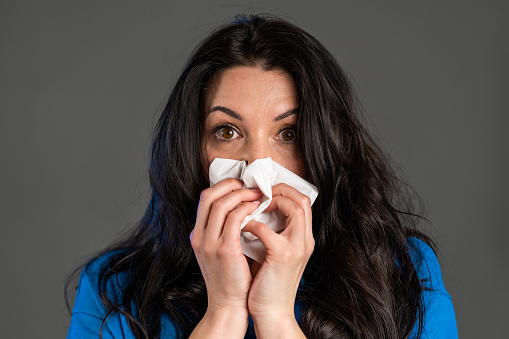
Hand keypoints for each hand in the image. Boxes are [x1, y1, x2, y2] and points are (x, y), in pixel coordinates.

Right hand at [189, 178, 262, 337]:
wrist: (228, 306)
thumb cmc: (231, 279)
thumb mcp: (220, 251)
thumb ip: (225, 231)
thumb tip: (243, 208)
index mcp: (198, 235)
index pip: (205, 198)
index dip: (223, 186)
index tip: (241, 185)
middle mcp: (199, 236)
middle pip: (210, 195)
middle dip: (232, 185)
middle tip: (251, 185)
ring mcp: (209, 242)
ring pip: (222, 203)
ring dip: (243, 194)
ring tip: (258, 194)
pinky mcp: (224, 249)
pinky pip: (235, 218)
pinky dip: (247, 208)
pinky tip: (258, 208)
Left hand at [242, 183, 313, 336]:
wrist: (271, 312)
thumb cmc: (267, 283)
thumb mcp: (276, 254)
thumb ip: (273, 233)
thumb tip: (256, 211)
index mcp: (304, 239)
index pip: (303, 202)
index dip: (285, 192)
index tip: (265, 192)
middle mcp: (305, 241)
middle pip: (303, 200)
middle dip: (280, 190)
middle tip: (259, 193)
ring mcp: (296, 247)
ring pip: (294, 207)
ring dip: (271, 202)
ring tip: (253, 207)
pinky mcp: (282, 255)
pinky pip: (267, 229)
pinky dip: (252, 223)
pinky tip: (242, 227)